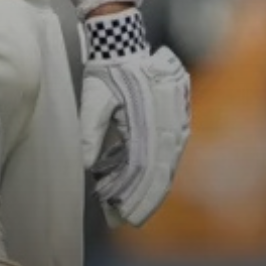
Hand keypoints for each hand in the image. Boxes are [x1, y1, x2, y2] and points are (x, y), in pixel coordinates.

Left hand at [76, 7, 191, 225]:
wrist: (125, 44)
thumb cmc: (108, 72)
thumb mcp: (94, 98)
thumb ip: (91, 131)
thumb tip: (87, 165)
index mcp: (153, 114)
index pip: (148, 165)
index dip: (140, 194)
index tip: (127, 216)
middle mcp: (171, 120)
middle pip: (162, 170)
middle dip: (146, 198)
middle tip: (129, 221)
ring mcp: (178, 120)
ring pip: (167, 164)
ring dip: (151, 187)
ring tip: (133, 208)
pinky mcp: (176, 120)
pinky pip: (168, 153)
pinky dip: (155, 171)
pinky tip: (141, 185)